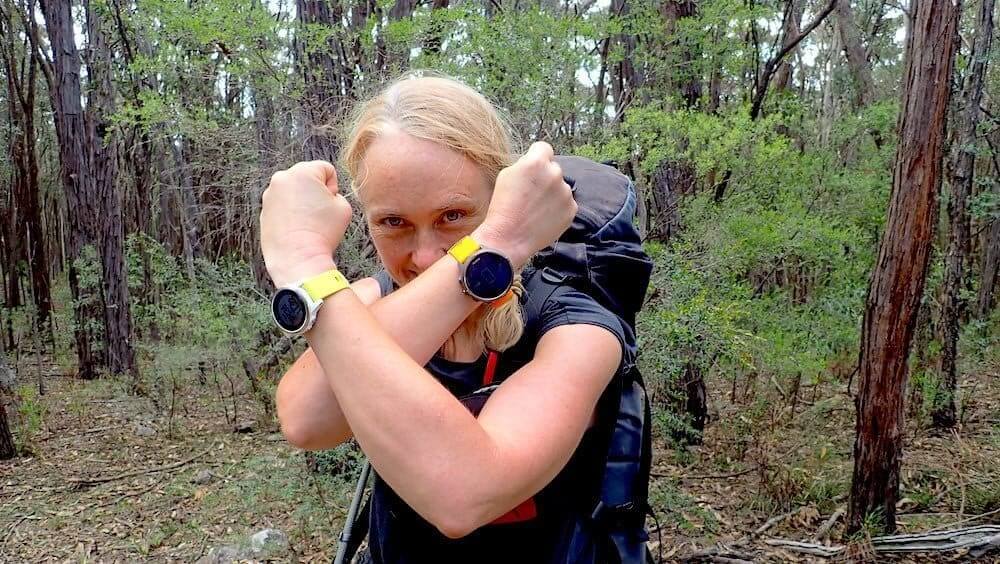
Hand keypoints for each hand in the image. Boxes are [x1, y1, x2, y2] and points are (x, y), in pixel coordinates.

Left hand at [260, 161, 351, 287]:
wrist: (297, 257)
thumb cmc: (321, 232)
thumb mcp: (344, 207)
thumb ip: (336, 194)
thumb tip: (324, 197)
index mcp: (302, 172)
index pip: (326, 169)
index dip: (333, 186)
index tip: (330, 203)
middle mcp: (282, 179)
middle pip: (307, 178)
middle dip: (315, 191)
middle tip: (320, 213)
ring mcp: (269, 195)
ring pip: (293, 192)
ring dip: (302, 202)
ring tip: (308, 222)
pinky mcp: (264, 211)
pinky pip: (283, 206)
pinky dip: (290, 213)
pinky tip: (297, 228)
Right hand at [472, 142, 575, 268]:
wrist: (508, 238)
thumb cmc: (502, 207)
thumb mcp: (506, 175)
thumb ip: (525, 164)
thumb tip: (535, 162)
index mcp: (536, 162)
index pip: (543, 148)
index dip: (536, 156)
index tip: (532, 168)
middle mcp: (555, 174)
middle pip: (553, 168)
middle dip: (544, 177)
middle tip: (531, 193)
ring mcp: (565, 193)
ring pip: (560, 187)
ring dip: (552, 193)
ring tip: (535, 208)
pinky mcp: (571, 210)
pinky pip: (566, 203)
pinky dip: (557, 208)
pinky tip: (542, 217)